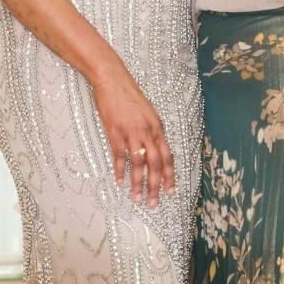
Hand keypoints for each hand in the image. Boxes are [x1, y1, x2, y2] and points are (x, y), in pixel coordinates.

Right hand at [89, 70, 175, 207]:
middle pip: (156, 164)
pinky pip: (120, 156)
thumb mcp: (147, 112)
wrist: (112, 80)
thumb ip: (152, 131)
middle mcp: (148, 131)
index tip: (171, 191)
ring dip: (138, 184)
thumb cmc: (129, 95)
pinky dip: (120, 170)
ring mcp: (131, 132)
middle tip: (154, 203)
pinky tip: (120, 181)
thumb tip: (154, 149)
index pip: (168, 156)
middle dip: (156, 186)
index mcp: (158, 127)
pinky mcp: (115, 132)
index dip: (170, 176)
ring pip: (139, 164)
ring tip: (136, 198)